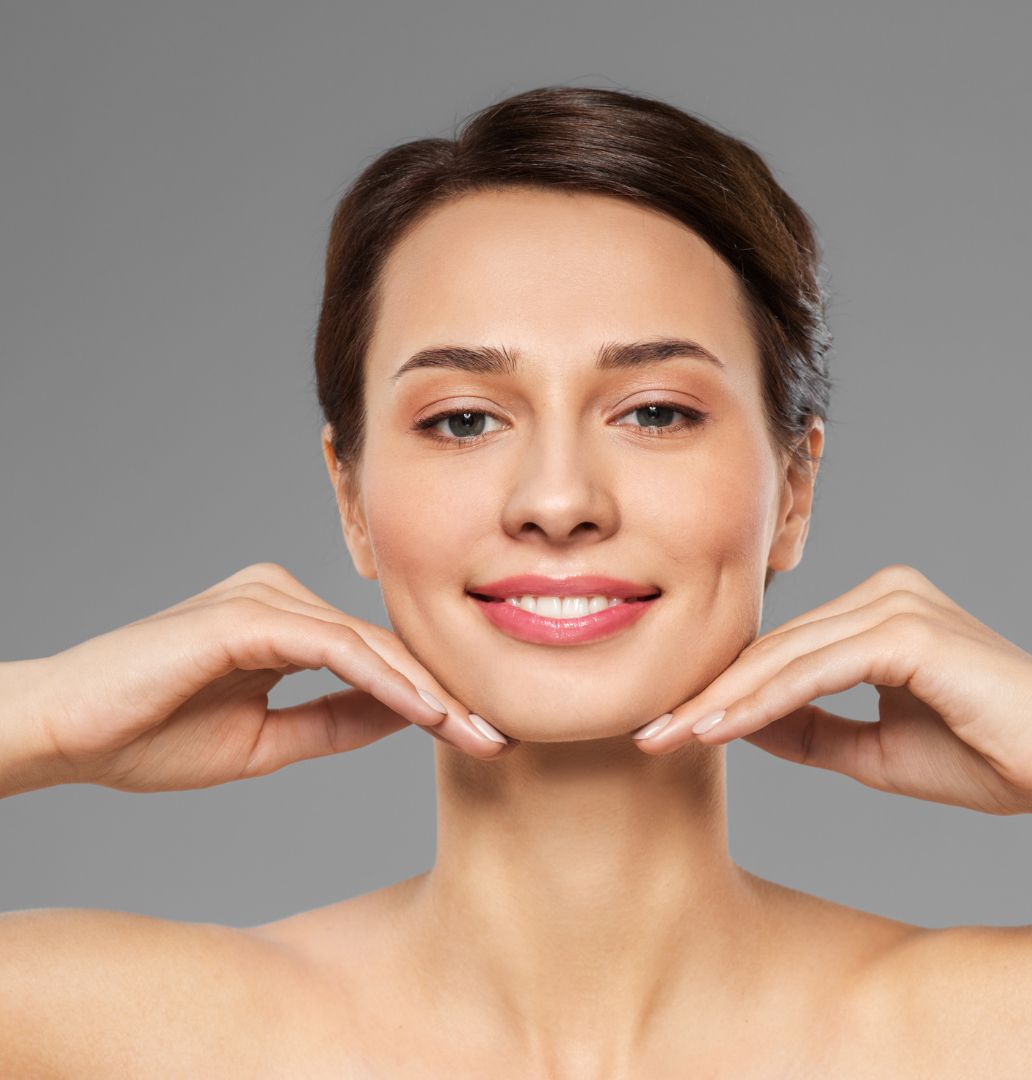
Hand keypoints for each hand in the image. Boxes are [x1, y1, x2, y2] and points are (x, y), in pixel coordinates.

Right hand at [11, 562, 513, 795]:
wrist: (64, 734)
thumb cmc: (152, 735)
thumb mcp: (268, 741)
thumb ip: (337, 721)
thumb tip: (410, 716)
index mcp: (288, 622)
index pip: (380, 658)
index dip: (436, 697)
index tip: (484, 735)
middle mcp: (283, 596)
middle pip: (387, 646)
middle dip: (448, 694)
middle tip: (503, 735)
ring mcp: (265, 597)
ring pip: (370, 644)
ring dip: (429, 691)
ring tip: (482, 731)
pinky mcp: (247, 612)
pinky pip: (333, 647)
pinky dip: (383, 681)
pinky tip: (426, 712)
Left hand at [633, 565, 1031, 818]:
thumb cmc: (986, 758)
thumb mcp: (871, 749)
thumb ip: (806, 729)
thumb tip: (738, 722)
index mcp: (875, 613)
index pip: (779, 652)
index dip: (720, 691)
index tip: (668, 727)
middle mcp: (881, 594)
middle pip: (771, 649)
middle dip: (704, 694)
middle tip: (645, 731)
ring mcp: (895, 603)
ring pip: (783, 657)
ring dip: (720, 700)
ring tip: (665, 735)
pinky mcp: (907, 629)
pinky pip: (816, 669)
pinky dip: (762, 700)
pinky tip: (716, 727)